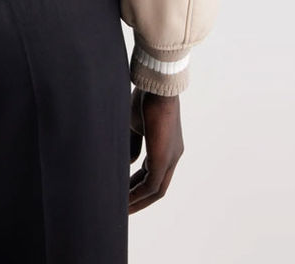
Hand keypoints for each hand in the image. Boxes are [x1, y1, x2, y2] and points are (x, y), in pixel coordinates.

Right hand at [128, 86, 183, 212]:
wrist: (155, 87)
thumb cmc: (144, 99)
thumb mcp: (136, 124)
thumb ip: (134, 144)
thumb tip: (129, 161)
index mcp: (167, 146)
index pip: (152, 172)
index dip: (138, 184)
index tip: (123, 190)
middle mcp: (173, 156)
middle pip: (157, 187)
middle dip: (139, 198)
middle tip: (122, 207)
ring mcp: (170, 158)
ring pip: (156, 189)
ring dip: (138, 200)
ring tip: (121, 208)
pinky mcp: (163, 158)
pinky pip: (151, 184)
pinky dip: (138, 194)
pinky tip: (125, 199)